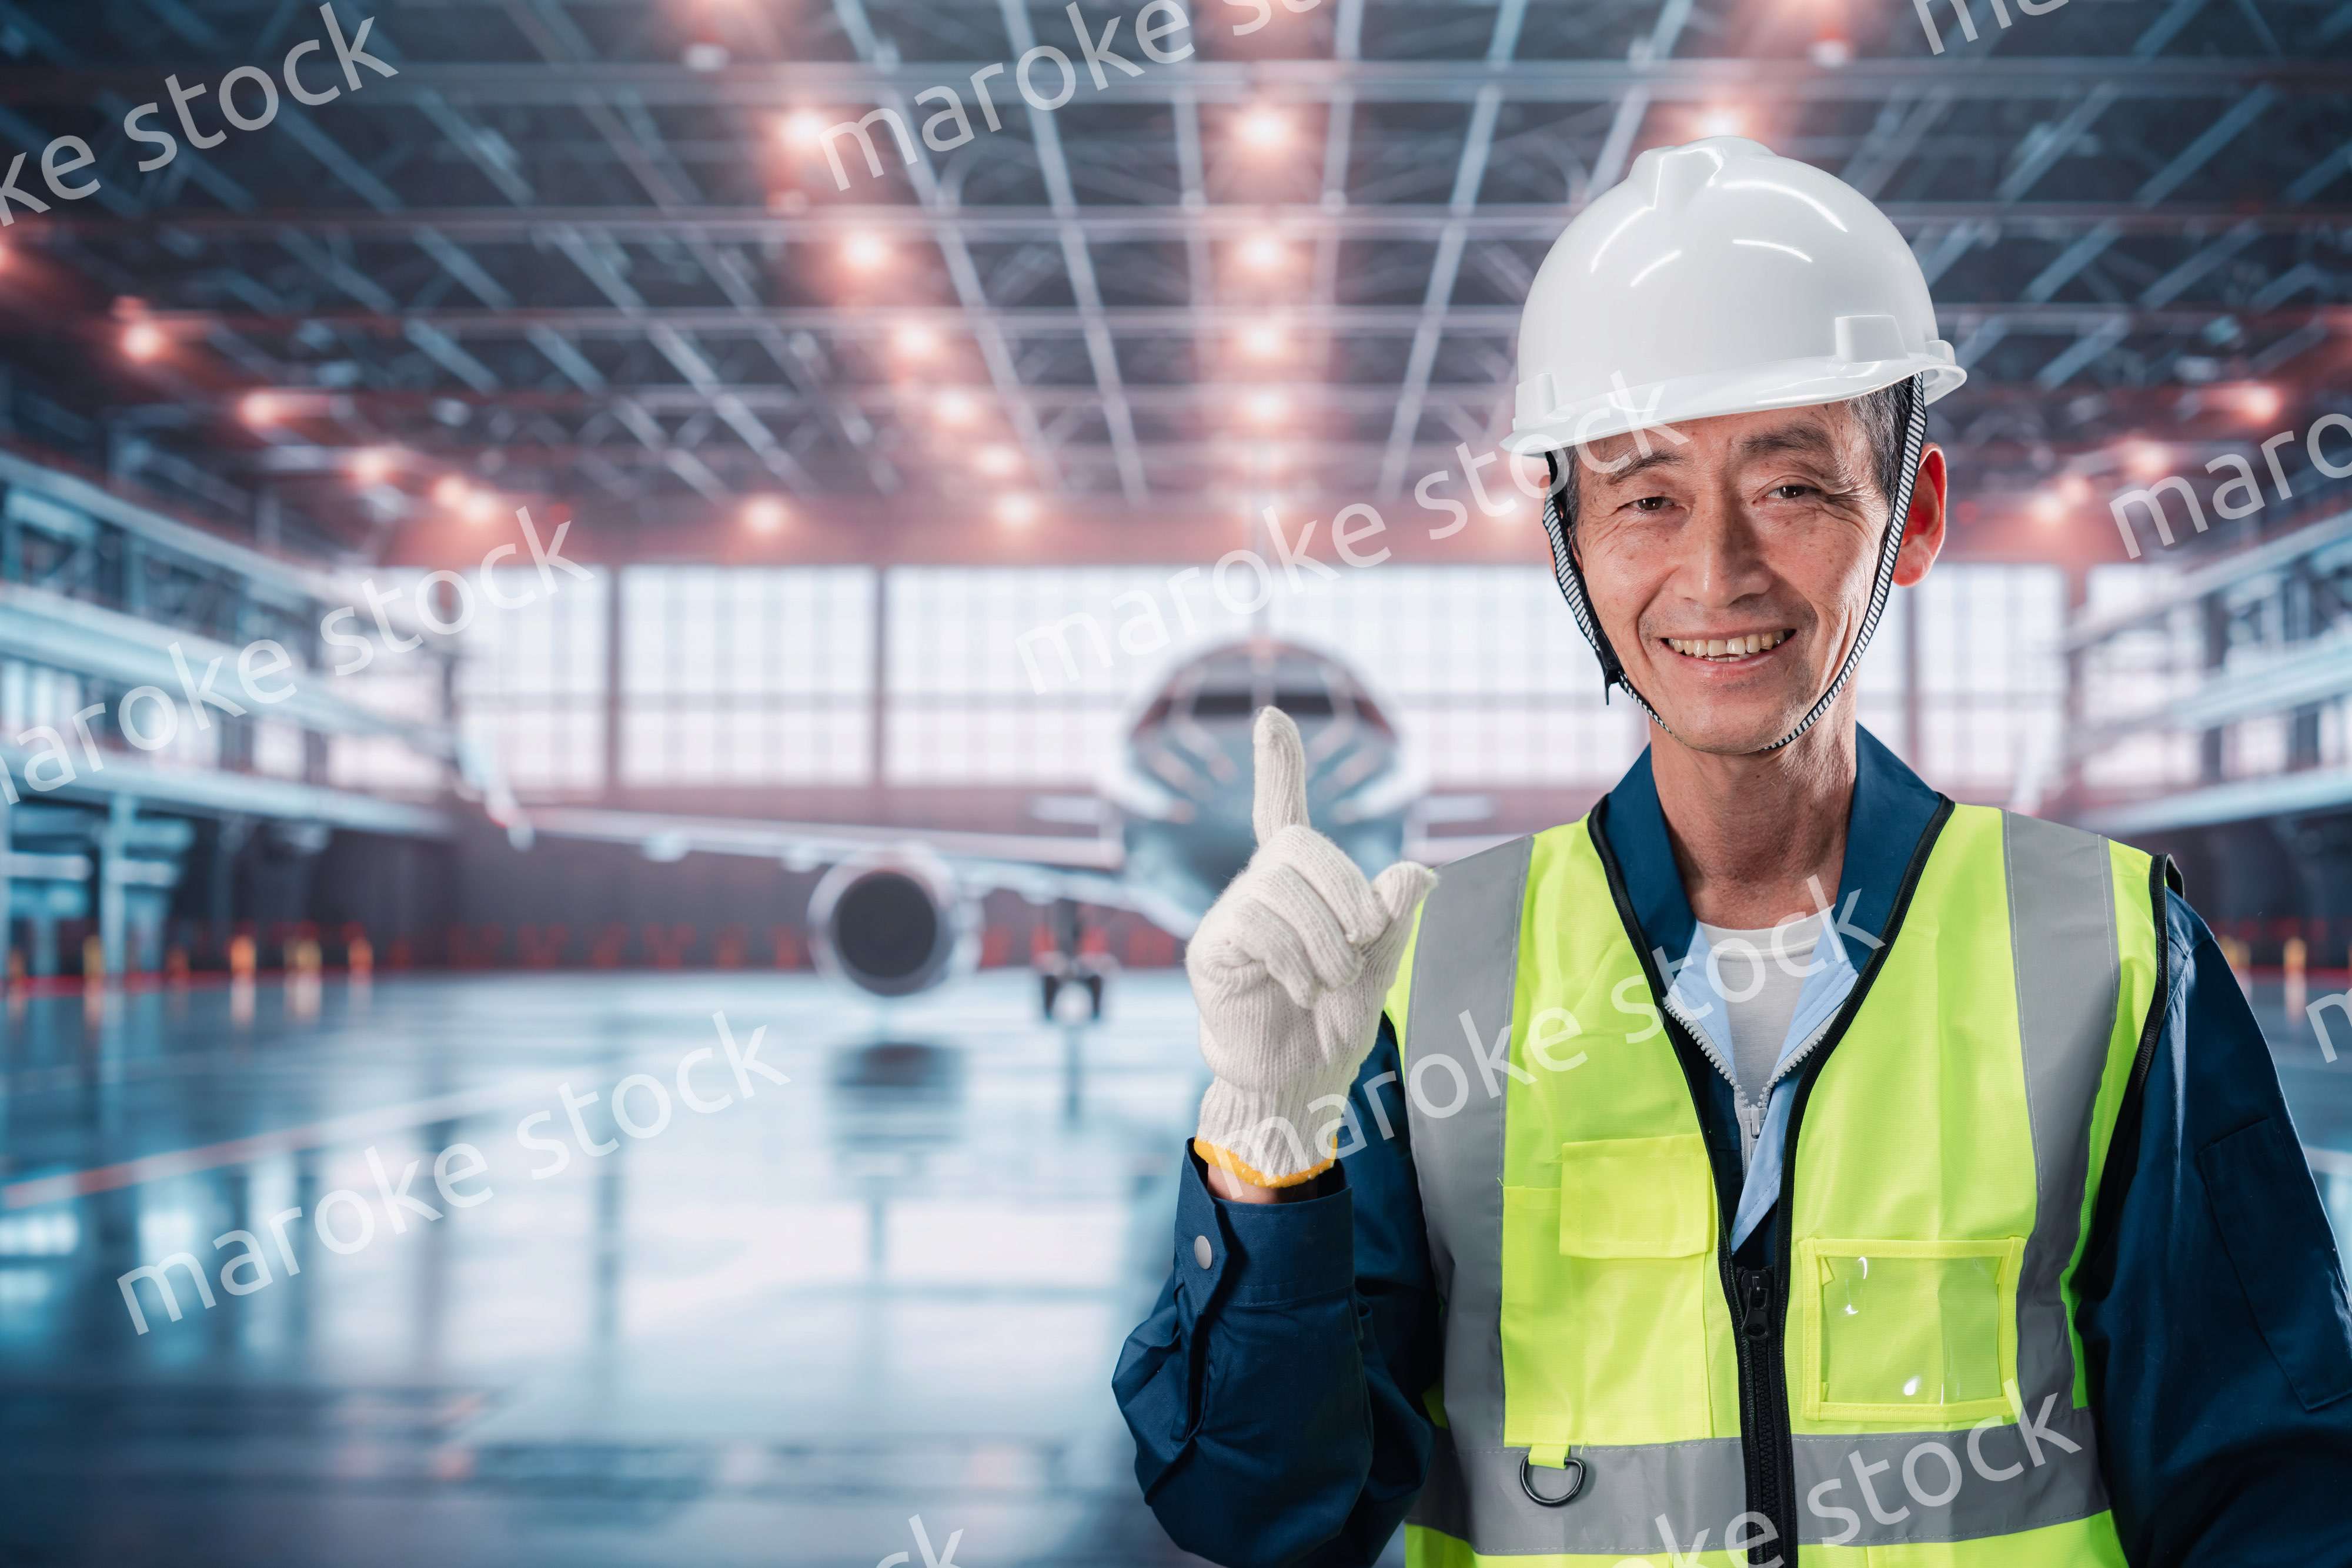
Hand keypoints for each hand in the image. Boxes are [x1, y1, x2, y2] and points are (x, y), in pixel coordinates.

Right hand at [1187, 708, 1435, 1188]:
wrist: (1297, 1079)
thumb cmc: (1332, 1020)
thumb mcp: (1379, 965)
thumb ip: (1395, 917)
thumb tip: (1413, 872)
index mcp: (1300, 884)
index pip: (1283, 810)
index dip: (1278, 765)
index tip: (1272, 715)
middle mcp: (1260, 888)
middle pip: (1299, 846)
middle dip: (1345, 890)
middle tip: (1364, 942)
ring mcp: (1231, 915)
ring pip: (1281, 887)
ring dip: (1326, 940)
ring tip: (1329, 981)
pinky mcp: (1211, 948)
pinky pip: (1258, 925)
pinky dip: (1296, 960)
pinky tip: (1302, 989)